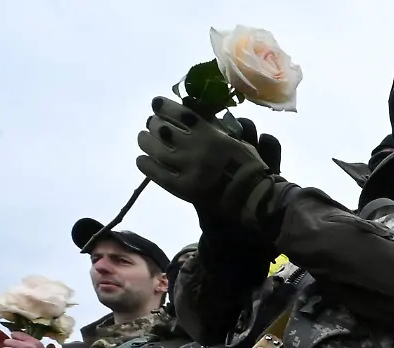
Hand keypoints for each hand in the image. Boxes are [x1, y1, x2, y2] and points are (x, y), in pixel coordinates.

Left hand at [136, 98, 283, 233]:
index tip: (157, 103)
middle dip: (154, 123)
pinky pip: (156, 173)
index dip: (164, 106)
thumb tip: (196, 113)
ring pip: (155, 149)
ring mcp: (186, 168)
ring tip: (143, 139)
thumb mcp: (235, 140)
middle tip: (152, 123)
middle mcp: (194, 148)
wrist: (252, 199)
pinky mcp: (181, 187)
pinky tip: (142, 160)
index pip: (179, 113)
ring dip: (145, 141)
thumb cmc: (248, 167)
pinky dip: (145, 165)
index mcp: (209, 134)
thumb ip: (215, 127)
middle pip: (163, 129)